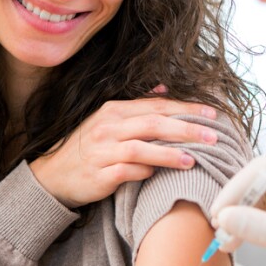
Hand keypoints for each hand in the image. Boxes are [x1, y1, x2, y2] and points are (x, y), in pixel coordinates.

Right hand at [29, 92, 218, 207]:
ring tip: (193, 159)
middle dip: (186, 129)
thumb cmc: (89, 147)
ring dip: (169, 154)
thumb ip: (137, 105)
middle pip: (153, 124)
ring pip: (141, 149)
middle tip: (212, 136)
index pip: (156, 106)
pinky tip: (159, 175)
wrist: (52, 176)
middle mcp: (108, 127)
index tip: (211, 114)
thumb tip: (164, 89)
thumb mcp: (109, 119)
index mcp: (114, 110)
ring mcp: (102, 151)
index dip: (186, 109)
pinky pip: (126, 172)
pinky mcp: (98, 175)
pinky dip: (144, 172)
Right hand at [210, 153, 265, 265]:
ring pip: (262, 192)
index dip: (238, 188)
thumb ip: (262, 229)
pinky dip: (254, 220)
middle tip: (218, 227)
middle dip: (239, 203)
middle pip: (261, 178)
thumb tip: (225, 219)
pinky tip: (240, 235)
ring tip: (226, 237)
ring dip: (243, 214)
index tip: (218, 211)